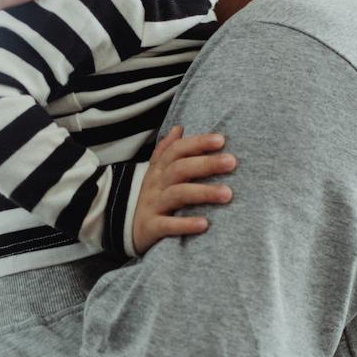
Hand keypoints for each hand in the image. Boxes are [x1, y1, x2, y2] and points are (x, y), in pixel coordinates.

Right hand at [131, 127, 236, 254]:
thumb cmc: (151, 198)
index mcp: (159, 169)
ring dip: (203, 192)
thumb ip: (166, 150)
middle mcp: (155, 184)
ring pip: (177, 194)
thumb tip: (178, 127)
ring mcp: (152, 205)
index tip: (221, 140)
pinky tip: (204, 224)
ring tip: (227, 194)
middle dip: (206, 164)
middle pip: (179, 169)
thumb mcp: (155, 173)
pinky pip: (167, 225)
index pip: (176, 150)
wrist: (124, 229)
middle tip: (231, 162)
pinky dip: (185, 224)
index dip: (197, 143)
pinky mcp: (151, 227)